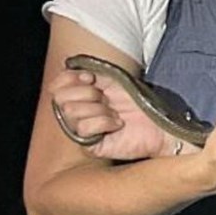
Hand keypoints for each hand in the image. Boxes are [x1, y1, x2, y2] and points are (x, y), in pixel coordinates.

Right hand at [48, 67, 169, 160]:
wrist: (158, 125)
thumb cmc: (139, 103)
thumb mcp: (114, 81)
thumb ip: (92, 73)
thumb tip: (70, 69)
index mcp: (80, 97)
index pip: (57, 86)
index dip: (70, 79)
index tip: (91, 78)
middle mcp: (77, 114)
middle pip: (61, 98)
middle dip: (88, 93)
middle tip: (107, 99)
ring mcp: (82, 130)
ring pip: (71, 111)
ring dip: (99, 108)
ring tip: (115, 113)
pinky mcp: (90, 145)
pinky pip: (84, 127)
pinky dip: (104, 122)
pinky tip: (117, 125)